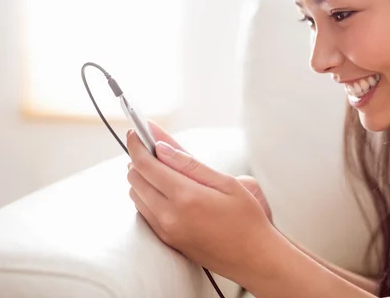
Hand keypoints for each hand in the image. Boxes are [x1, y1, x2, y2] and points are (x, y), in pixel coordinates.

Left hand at [126, 120, 277, 282]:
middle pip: (134, 178)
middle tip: (152, 146)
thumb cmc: (247, 219)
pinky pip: (144, 212)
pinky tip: (165, 189)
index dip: (137, 144)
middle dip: (138, 159)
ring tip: (162, 168)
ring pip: (135, 195)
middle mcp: (169, 216)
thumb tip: (161, 147)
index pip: (145, 164)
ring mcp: (166, 231)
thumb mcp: (225, 183)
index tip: (136, 130)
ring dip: (142, 178)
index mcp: (185, 196)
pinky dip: (147, 195)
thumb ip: (189, 163)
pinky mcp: (167, 241)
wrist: (254, 258)